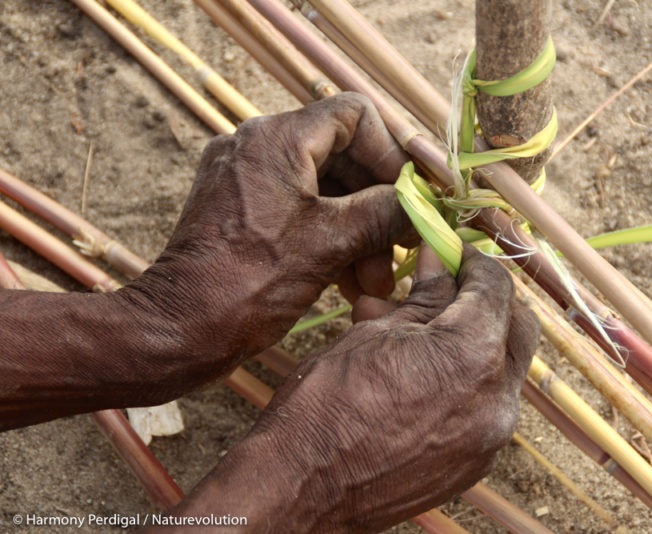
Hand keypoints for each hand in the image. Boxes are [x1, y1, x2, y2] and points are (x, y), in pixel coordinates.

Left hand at [121, 93, 412, 391]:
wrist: (177, 329)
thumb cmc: (248, 283)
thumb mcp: (329, 245)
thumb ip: (382, 215)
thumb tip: (419, 205)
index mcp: (276, 140)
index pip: (354, 116)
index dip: (389, 154)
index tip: (405, 198)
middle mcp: (256, 146)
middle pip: (341, 157)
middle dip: (375, 207)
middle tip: (398, 251)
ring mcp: (245, 178)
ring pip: (323, 189)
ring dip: (357, 231)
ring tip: (375, 282)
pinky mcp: (239, 209)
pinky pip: (298, 211)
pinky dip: (329, 239)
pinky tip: (351, 283)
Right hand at [168, 245, 538, 532]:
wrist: (303, 487)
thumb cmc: (326, 403)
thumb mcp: (373, 333)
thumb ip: (422, 298)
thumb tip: (439, 264)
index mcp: (472, 354)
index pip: (497, 287)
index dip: (474, 262)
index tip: (451, 255)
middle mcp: (497, 399)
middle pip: (518, 327)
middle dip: (489, 300)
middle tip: (448, 288)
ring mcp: (491, 437)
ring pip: (505, 368)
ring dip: (478, 341)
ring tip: (424, 335)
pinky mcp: (477, 463)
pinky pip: (489, 406)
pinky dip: (470, 380)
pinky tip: (425, 375)